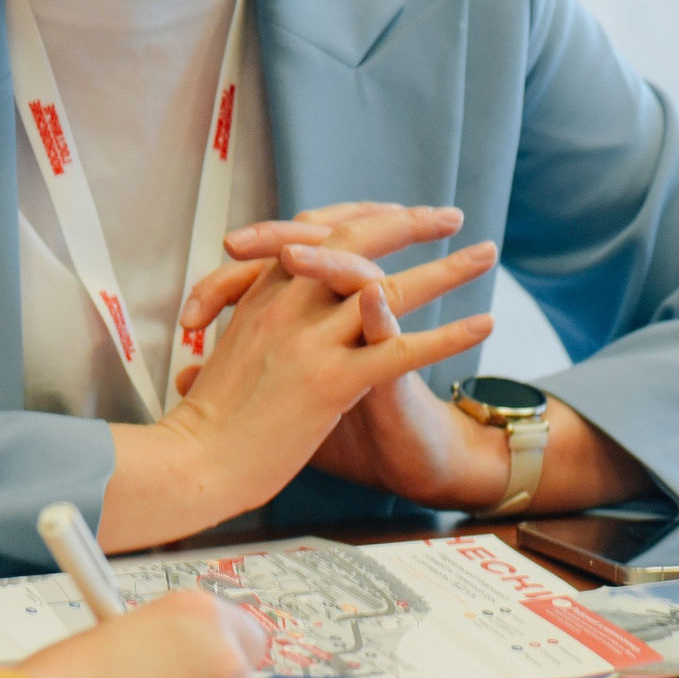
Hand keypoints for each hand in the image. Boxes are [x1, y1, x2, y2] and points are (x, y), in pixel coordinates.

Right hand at [101, 203, 497, 547]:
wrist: (191, 464)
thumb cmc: (207, 424)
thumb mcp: (228, 357)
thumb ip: (257, 332)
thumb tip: (271, 327)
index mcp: (262, 296)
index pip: (318, 235)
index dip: (363, 219)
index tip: (396, 213)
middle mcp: (286, 305)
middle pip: (358, 242)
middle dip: (410, 223)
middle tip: (451, 214)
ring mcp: (309, 341)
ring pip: (389, 289)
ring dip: (447, 269)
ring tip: (487, 254)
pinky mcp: (329, 381)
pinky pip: (401, 349)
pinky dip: (449, 335)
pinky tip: (484, 324)